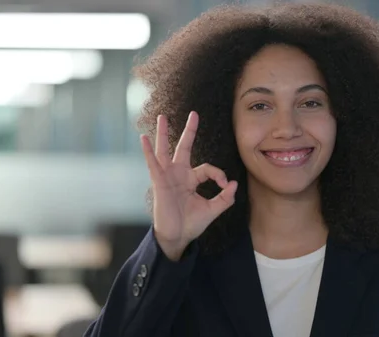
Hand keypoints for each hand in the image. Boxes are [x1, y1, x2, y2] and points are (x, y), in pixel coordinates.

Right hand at [140, 111, 237, 259]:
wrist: (177, 237)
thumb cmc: (191, 224)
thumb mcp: (212, 210)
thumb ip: (225, 198)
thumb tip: (233, 183)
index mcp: (192, 179)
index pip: (208, 168)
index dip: (219, 174)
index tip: (225, 185)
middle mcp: (179, 174)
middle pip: (185, 147)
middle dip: (189, 131)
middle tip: (194, 114)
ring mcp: (168, 176)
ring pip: (166, 150)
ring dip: (164, 134)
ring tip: (162, 117)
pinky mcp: (159, 182)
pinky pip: (153, 163)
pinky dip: (148, 151)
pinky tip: (144, 138)